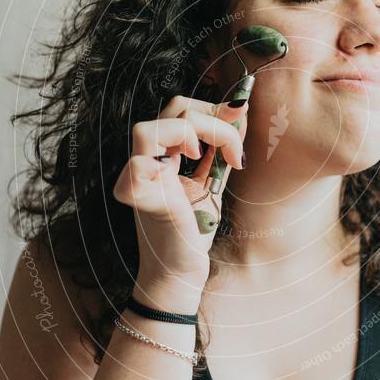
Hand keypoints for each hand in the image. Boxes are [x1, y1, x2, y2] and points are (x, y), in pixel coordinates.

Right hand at [113, 95, 247, 290]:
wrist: (183, 271)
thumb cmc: (194, 229)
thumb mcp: (213, 178)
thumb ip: (222, 146)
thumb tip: (238, 109)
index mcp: (164, 153)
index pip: (182, 110)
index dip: (215, 110)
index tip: (241, 127)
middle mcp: (148, 160)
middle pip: (174, 108)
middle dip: (213, 119)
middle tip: (232, 149)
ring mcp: (138, 178)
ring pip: (149, 128)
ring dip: (192, 135)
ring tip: (206, 159)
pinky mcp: (138, 198)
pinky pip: (138, 166)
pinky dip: (163, 163)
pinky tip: (188, 173)